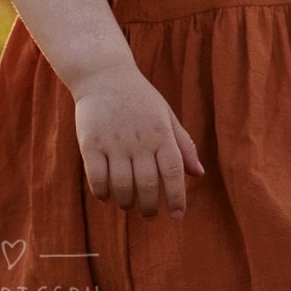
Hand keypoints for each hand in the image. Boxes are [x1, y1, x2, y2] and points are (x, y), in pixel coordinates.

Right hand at [73, 64, 203, 219]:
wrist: (104, 75)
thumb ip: (183, 145)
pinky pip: (97, 178)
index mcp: (161, 132)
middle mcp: (139, 139)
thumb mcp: (166, 116)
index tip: (177, 215)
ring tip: (129, 204)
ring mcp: (114, 142)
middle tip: (149, 214)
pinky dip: (102, 192)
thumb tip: (199, 173)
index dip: (177, 196)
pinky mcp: (91, 143)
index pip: (173, 170)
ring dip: (126, 202)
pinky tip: (107, 194)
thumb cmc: (140, 99)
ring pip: (122, 185)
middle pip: (147, 184)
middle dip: (150, 207)